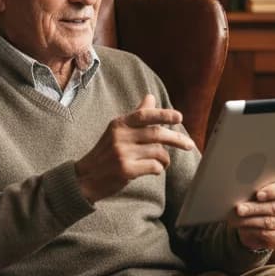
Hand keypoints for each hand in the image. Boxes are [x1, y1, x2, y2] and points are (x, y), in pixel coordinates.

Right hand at [75, 93, 195, 203]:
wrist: (85, 178)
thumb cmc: (106, 153)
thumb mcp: (117, 131)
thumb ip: (136, 115)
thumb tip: (151, 96)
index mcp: (119, 124)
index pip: (145, 115)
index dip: (163, 114)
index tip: (179, 117)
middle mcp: (120, 136)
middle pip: (156, 134)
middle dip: (177, 139)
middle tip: (189, 145)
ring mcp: (122, 153)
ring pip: (158, 152)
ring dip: (165, 159)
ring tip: (163, 162)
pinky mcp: (125, 170)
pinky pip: (153, 166)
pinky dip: (159, 168)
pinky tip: (154, 170)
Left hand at [228, 179, 274, 251]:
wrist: (266, 224)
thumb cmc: (263, 204)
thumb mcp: (262, 195)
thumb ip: (258, 192)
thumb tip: (242, 192)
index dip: (272, 191)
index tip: (258, 195)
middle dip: (255, 208)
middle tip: (239, 209)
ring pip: (270, 222)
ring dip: (251, 221)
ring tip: (237, 220)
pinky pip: (270, 235)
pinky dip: (254, 232)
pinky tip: (244, 229)